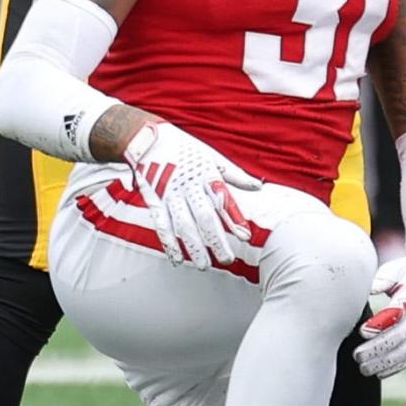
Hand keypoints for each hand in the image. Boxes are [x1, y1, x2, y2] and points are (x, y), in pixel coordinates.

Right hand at [122, 121, 260, 270]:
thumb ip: (235, 175)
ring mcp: (170, 195)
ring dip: (194, 247)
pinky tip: (176, 259)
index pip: (223, 199)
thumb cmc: (186, 149)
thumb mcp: (212, 157)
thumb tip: (258, 187)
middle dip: (216, 240)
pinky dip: (168, 243)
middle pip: (204, 217)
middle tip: (227, 260)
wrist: (147, 139)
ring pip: (183, 224)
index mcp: (206, 174)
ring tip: (203, 265)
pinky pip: (161, 224)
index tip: (245, 236)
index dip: (234, 218)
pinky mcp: (154, 201)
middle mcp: (188, 186)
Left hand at [355, 255, 405, 378]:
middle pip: (401, 335)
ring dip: (385, 363)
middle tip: (357, 355)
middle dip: (378, 348)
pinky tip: (379, 373)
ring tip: (364, 369)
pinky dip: (396, 367)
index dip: (380, 323)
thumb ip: (383, 278)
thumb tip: (368, 289)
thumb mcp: (395, 268)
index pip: (398, 311)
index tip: (361, 331)